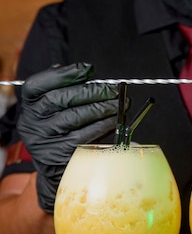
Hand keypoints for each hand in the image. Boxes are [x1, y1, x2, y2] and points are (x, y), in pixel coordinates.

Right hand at [17, 62, 121, 212]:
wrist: (55, 164)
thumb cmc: (61, 126)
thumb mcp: (55, 106)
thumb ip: (65, 85)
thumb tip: (87, 71)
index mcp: (30, 104)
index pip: (38, 84)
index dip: (64, 74)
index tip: (89, 69)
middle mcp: (31, 121)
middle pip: (59, 99)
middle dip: (91, 91)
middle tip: (113, 90)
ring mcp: (42, 140)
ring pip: (74, 117)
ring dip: (101, 108)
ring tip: (120, 104)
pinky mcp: (58, 156)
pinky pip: (83, 137)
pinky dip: (102, 126)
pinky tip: (114, 121)